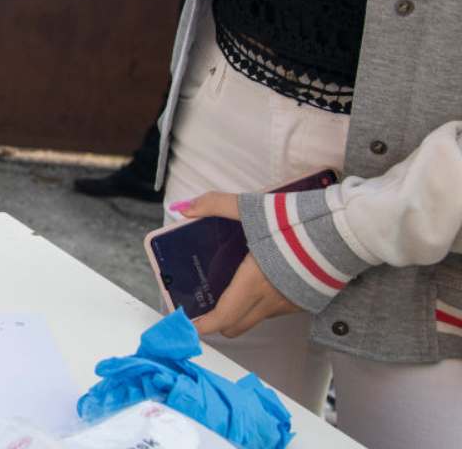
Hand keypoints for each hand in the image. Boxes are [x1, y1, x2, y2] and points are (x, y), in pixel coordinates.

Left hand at [178, 192, 303, 337]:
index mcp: (253, 282)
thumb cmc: (298, 221)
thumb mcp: (252, 207)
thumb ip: (215, 205)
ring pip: (257, 318)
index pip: (223, 317)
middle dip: (218, 321)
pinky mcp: (308, 302)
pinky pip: (277, 310)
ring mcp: (291, 305)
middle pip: (236, 326)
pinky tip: (265, 278)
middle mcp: (271, 300)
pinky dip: (265, 302)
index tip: (190, 324)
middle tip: (207, 302)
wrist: (348, 230)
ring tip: (235, 284)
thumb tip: (184, 208)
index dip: (203, 325)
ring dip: (243, 309)